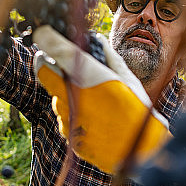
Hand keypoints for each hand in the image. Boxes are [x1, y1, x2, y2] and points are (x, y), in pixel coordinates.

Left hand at [33, 26, 170, 173]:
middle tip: (65, 66)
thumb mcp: (128, 78)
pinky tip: (95, 120)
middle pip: (44, 71)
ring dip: (66, 94)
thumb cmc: (138, 112)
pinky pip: (66, 119)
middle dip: (51, 65)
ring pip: (56, 97)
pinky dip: (75, 115)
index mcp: (89, 76)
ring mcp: (69, 118)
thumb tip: (96, 40)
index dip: (46, 38)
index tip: (43, 34)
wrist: (142, 152)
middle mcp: (74, 96)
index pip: (56, 50)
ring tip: (93, 102)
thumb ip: (108, 57)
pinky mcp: (70, 136)